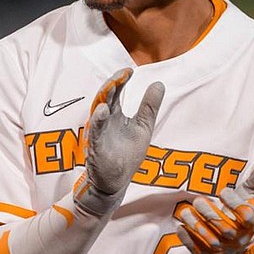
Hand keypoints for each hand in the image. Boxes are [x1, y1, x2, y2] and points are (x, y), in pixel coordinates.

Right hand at [73, 68, 164, 215]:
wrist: (115, 183)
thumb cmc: (127, 155)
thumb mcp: (143, 127)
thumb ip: (149, 107)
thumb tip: (159, 83)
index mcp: (115, 114)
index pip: (115, 92)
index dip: (121, 80)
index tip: (130, 70)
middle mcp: (104, 120)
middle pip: (105, 97)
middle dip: (113, 84)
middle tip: (123, 73)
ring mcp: (99, 133)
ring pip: (98, 110)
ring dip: (105, 97)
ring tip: (113, 84)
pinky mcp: (96, 148)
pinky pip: (95, 132)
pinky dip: (98, 120)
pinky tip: (103, 110)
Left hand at [176, 159, 253, 253]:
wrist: (240, 243)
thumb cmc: (245, 212)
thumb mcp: (252, 195)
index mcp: (251, 223)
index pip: (246, 216)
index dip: (234, 204)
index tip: (223, 190)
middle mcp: (239, 239)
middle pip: (225, 230)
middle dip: (210, 215)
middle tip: (198, 200)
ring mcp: (224, 249)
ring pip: (210, 241)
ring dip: (196, 226)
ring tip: (185, 211)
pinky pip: (198, 251)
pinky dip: (187, 240)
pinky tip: (180, 226)